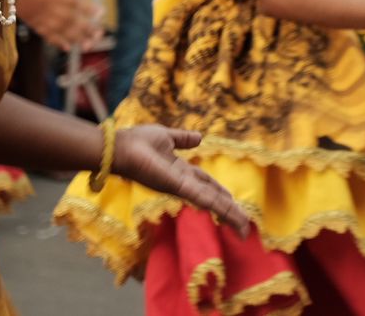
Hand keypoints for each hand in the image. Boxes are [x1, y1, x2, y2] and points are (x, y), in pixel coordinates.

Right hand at [13, 0, 103, 51]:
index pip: (76, 2)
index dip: (89, 8)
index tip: (102, 13)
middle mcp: (50, 6)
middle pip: (71, 19)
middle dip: (86, 28)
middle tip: (100, 36)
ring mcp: (41, 16)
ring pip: (61, 30)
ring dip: (75, 38)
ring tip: (89, 45)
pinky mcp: (33, 23)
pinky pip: (46, 34)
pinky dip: (57, 42)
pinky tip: (68, 48)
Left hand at [112, 125, 250, 237]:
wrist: (119, 148)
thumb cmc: (136, 142)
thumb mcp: (166, 137)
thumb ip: (183, 138)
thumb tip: (200, 138)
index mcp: (180, 173)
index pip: (207, 186)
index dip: (222, 193)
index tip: (234, 202)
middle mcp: (182, 184)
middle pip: (212, 198)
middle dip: (229, 211)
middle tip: (245, 227)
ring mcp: (180, 187)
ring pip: (211, 202)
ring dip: (228, 214)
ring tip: (243, 228)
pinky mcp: (176, 187)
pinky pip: (202, 196)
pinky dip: (218, 205)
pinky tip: (230, 213)